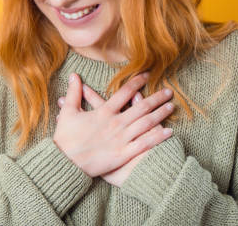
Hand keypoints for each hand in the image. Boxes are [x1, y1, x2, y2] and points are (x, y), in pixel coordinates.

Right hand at [53, 72, 173, 185]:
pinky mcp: (123, 154)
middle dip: (156, 98)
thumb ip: (74, 93)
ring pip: (146, 123)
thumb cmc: (66, 138)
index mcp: (103, 112)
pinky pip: (144, 144)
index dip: (136, 82)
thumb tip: (74, 75)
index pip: (124, 93)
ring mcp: (121, 139)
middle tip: (169, 92)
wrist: (67, 162)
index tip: (147, 75)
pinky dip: (157, 137)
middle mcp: (116, 123)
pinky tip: (168, 131)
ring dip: (160, 114)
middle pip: (141, 107)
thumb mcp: (68, 112)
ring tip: (171, 107)